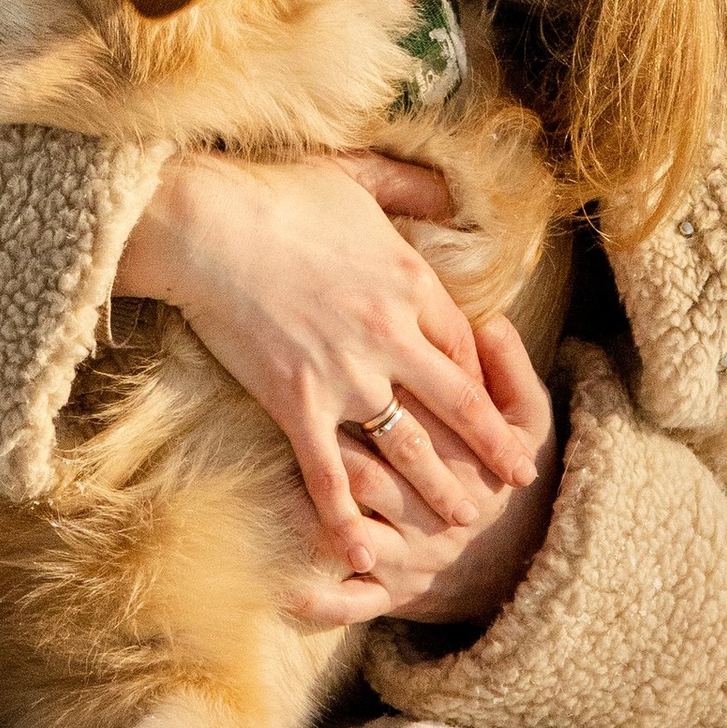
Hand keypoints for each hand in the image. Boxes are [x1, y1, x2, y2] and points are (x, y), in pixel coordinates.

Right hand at [114, 153, 540, 583]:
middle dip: (492, 444)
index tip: (488, 401)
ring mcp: (345, 373)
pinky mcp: (296, 401)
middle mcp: (390, 334)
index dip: (477, 376)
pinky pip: (328, 472)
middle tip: (519, 476)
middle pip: (458, 401)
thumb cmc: (275, 192)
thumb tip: (452, 189)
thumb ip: (409, 184)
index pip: (460, 342)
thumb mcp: (357, 175)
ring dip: (439, 487)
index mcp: (409, 281)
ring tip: (464, 520)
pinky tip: (362, 551)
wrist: (207, 224)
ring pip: (410, 445)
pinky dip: (346, 516)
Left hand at [288, 314, 560, 631]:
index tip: (338, 351)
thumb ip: (510, 370)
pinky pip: (352, 602)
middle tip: (285, 408)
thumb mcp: (530, 419)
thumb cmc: (509, 470)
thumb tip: (492, 322)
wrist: (524, 558)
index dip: (382, 391)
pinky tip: (281, 591)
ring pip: (352, 531)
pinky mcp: (392, 594)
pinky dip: (318, 599)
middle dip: (332, 446)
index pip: (417, 424)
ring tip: (260, 489)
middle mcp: (435, 514)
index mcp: (465, 464)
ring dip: (306, 512)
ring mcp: (410, 557)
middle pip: (374, 473)